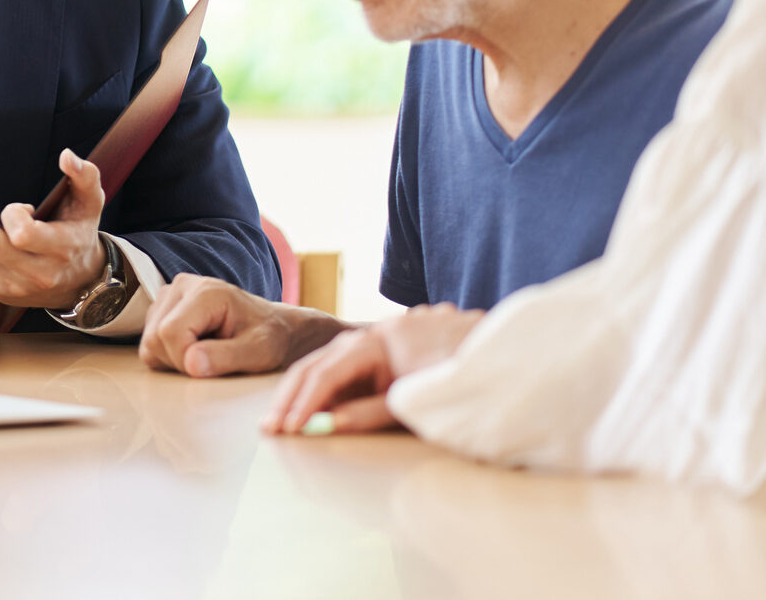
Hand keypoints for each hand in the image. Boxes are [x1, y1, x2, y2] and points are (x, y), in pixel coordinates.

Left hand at [0, 148, 108, 309]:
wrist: (78, 284)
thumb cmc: (79, 235)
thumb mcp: (90, 204)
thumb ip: (84, 176)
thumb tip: (67, 156)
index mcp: (59, 250)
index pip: (25, 236)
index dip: (15, 216)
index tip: (22, 208)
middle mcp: (33, 273)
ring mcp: (10, 283)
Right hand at [139, 274, 346, 376]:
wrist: (274, 326)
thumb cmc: (270, 337)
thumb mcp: (260, 352)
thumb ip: (226, 357)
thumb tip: (191, 363)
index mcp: (206, 291)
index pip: (169, 333)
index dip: (184, 360)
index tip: (211, 368)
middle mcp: (183, 286)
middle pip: (154, 338)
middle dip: (180, 361)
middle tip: (212, 361)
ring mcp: (171, 295)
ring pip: (149, 342)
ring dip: (174, 359)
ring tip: (207, 352)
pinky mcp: (164, 308)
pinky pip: (151, 343)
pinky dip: (170, 355)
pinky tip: (196, 348)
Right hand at [261, 303, 484, 436]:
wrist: (496, 354)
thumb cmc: (459, 374)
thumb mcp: (414, 399)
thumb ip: (369, 412)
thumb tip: (328, 427)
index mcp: (378, 340)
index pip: (328, 372)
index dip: (305, 403)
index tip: (286, 430)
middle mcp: (371, 334)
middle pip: (318, 363)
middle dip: (292, 396)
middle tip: (269, 428)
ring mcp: (375, 340)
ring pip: (327, 364)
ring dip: (304, 393)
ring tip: (281, 423)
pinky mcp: (382, 352)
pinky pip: (344, 369)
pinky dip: (325, 390)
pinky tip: (312, 411)